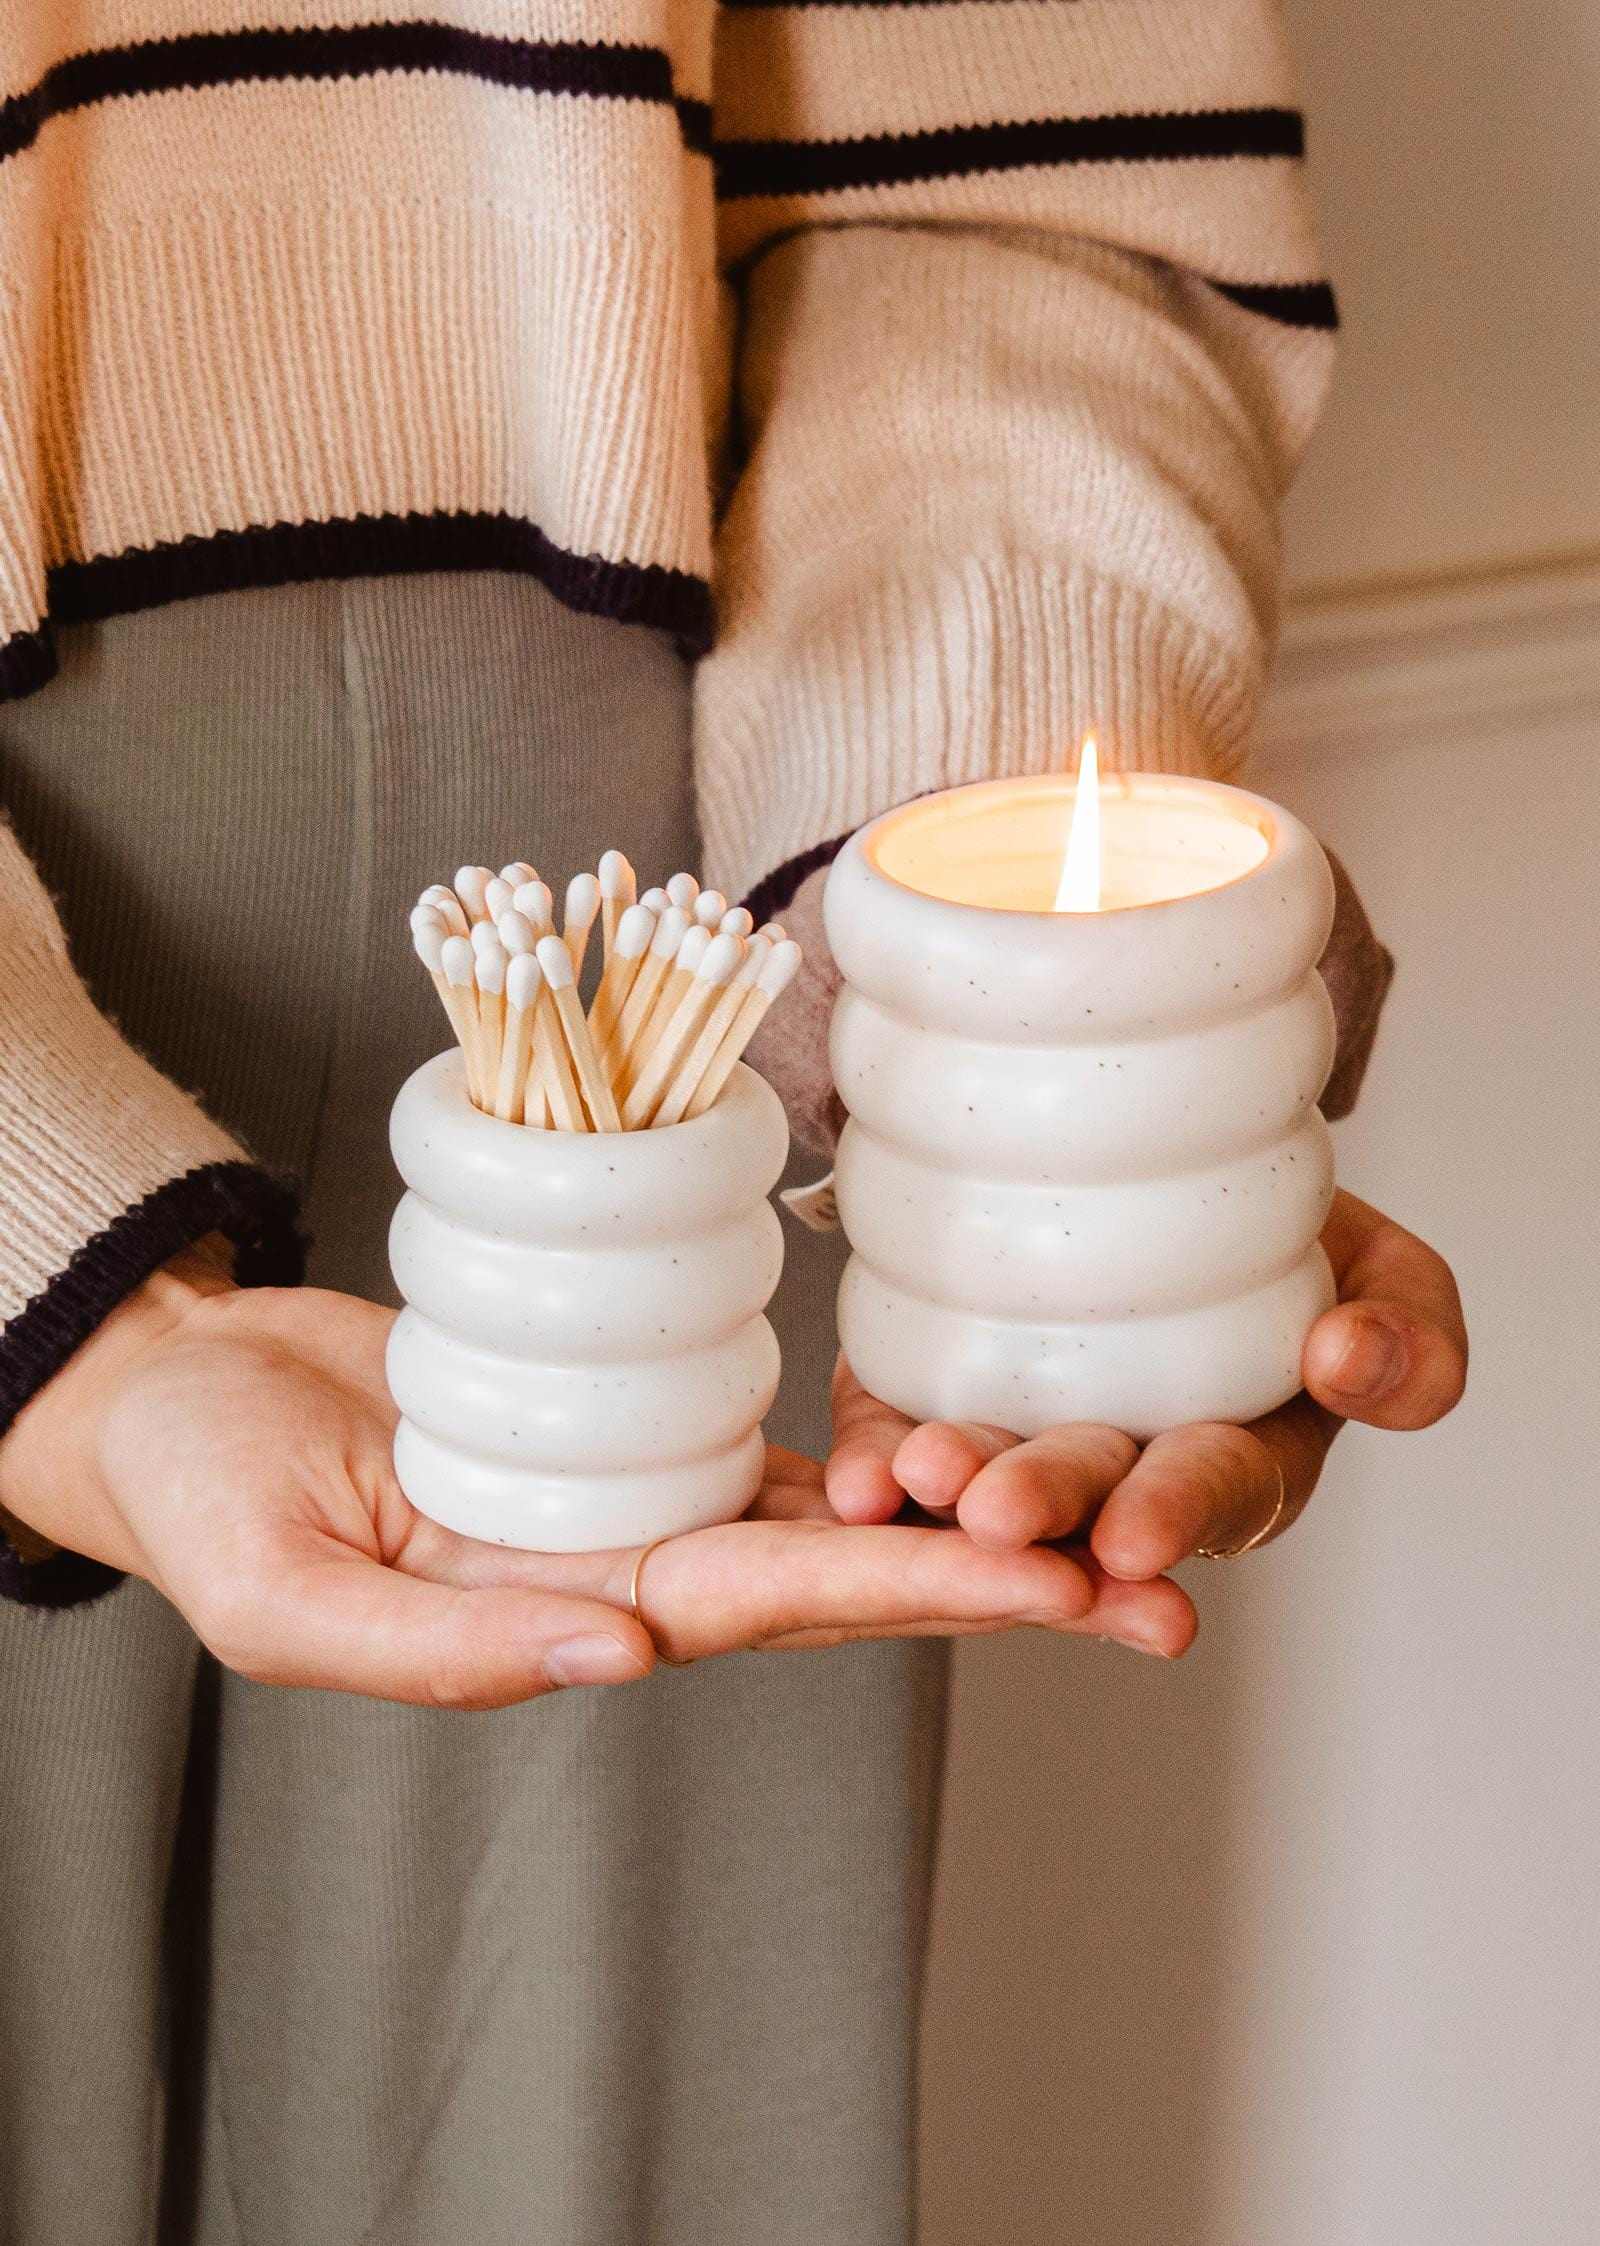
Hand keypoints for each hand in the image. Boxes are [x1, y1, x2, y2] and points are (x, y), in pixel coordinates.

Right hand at [0, 1259, 1130, 1706]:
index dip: (920, 1592)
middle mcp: (635, 1562)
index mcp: (569, 1612)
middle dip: (1007, 1578)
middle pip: (852, 1568)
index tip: (1063, 1588)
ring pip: (836, 1503)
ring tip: (1117, 1497)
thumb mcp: (287, 1599)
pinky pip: (769, 1433)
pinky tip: (970, 1429)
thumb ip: (440, 1652)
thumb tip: (623, 1664)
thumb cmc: (209, 1500)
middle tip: (1165, 1583)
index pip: (776, 1609)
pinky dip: (872, 1439)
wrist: (186, 1397)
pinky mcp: (631, 1415)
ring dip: (969, 1507)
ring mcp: (642, 1488)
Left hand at [826, 1190, 1465, 1608]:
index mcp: (1235, 1461)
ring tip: (912, 1479)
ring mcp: (1021, 1437)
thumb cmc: (1302, 1246)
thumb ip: (1407, 1342)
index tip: (1137, 1537)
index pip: (1211, 1495)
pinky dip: (875, 1463)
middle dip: (1042, 1509)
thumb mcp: (1391, 1280)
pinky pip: (898, 1436)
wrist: (1190, 1177)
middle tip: (996, 1513)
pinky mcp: (935, 1394)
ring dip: (943, 1493)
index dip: (1176, 1516)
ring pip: (980, 1480)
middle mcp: (1120, 1470)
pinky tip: (854, 1478)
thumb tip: (1349, 1358)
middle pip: (1082, 1500)